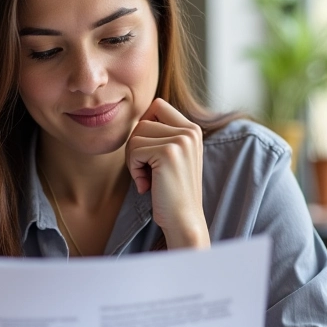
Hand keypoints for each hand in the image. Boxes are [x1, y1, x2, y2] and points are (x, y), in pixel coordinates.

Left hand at [125, 98, 209, 248]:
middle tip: (146, 171)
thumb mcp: (171, 157)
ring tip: (148, 179)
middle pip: (143, 122)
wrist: (183, 220)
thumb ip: (161, 135)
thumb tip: (137, 119)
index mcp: (192, 129)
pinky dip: (134, 171)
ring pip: (136, 136)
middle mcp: (190, 130)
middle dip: (136, 148)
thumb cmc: (170, 192)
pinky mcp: (169, 152)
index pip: (157, 106)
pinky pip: (134, 151)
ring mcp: (181, 140)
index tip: (148, 154)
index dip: (144, 128)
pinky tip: (147, 186)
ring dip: (134, 160)